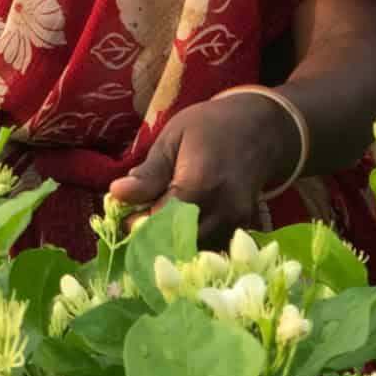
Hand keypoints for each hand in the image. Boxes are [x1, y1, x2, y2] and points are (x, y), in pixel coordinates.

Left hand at [107, 94, 301, 247]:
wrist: (260, 129)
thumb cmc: (210, 126)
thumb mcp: (173, 137)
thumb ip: (148, 172)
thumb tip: (116, 193)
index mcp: (201, 181)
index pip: (162, 219)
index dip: (138, 223)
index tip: (124, 216)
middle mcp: (223, 207)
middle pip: (177, 241)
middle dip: (152, 237)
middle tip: (137, 221)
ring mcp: (236, 221)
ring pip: (194, 249)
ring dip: (171, 242)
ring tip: (158, 221)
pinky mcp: (242, 229)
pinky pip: (210, 246)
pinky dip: (192, 242)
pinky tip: (180, 226)